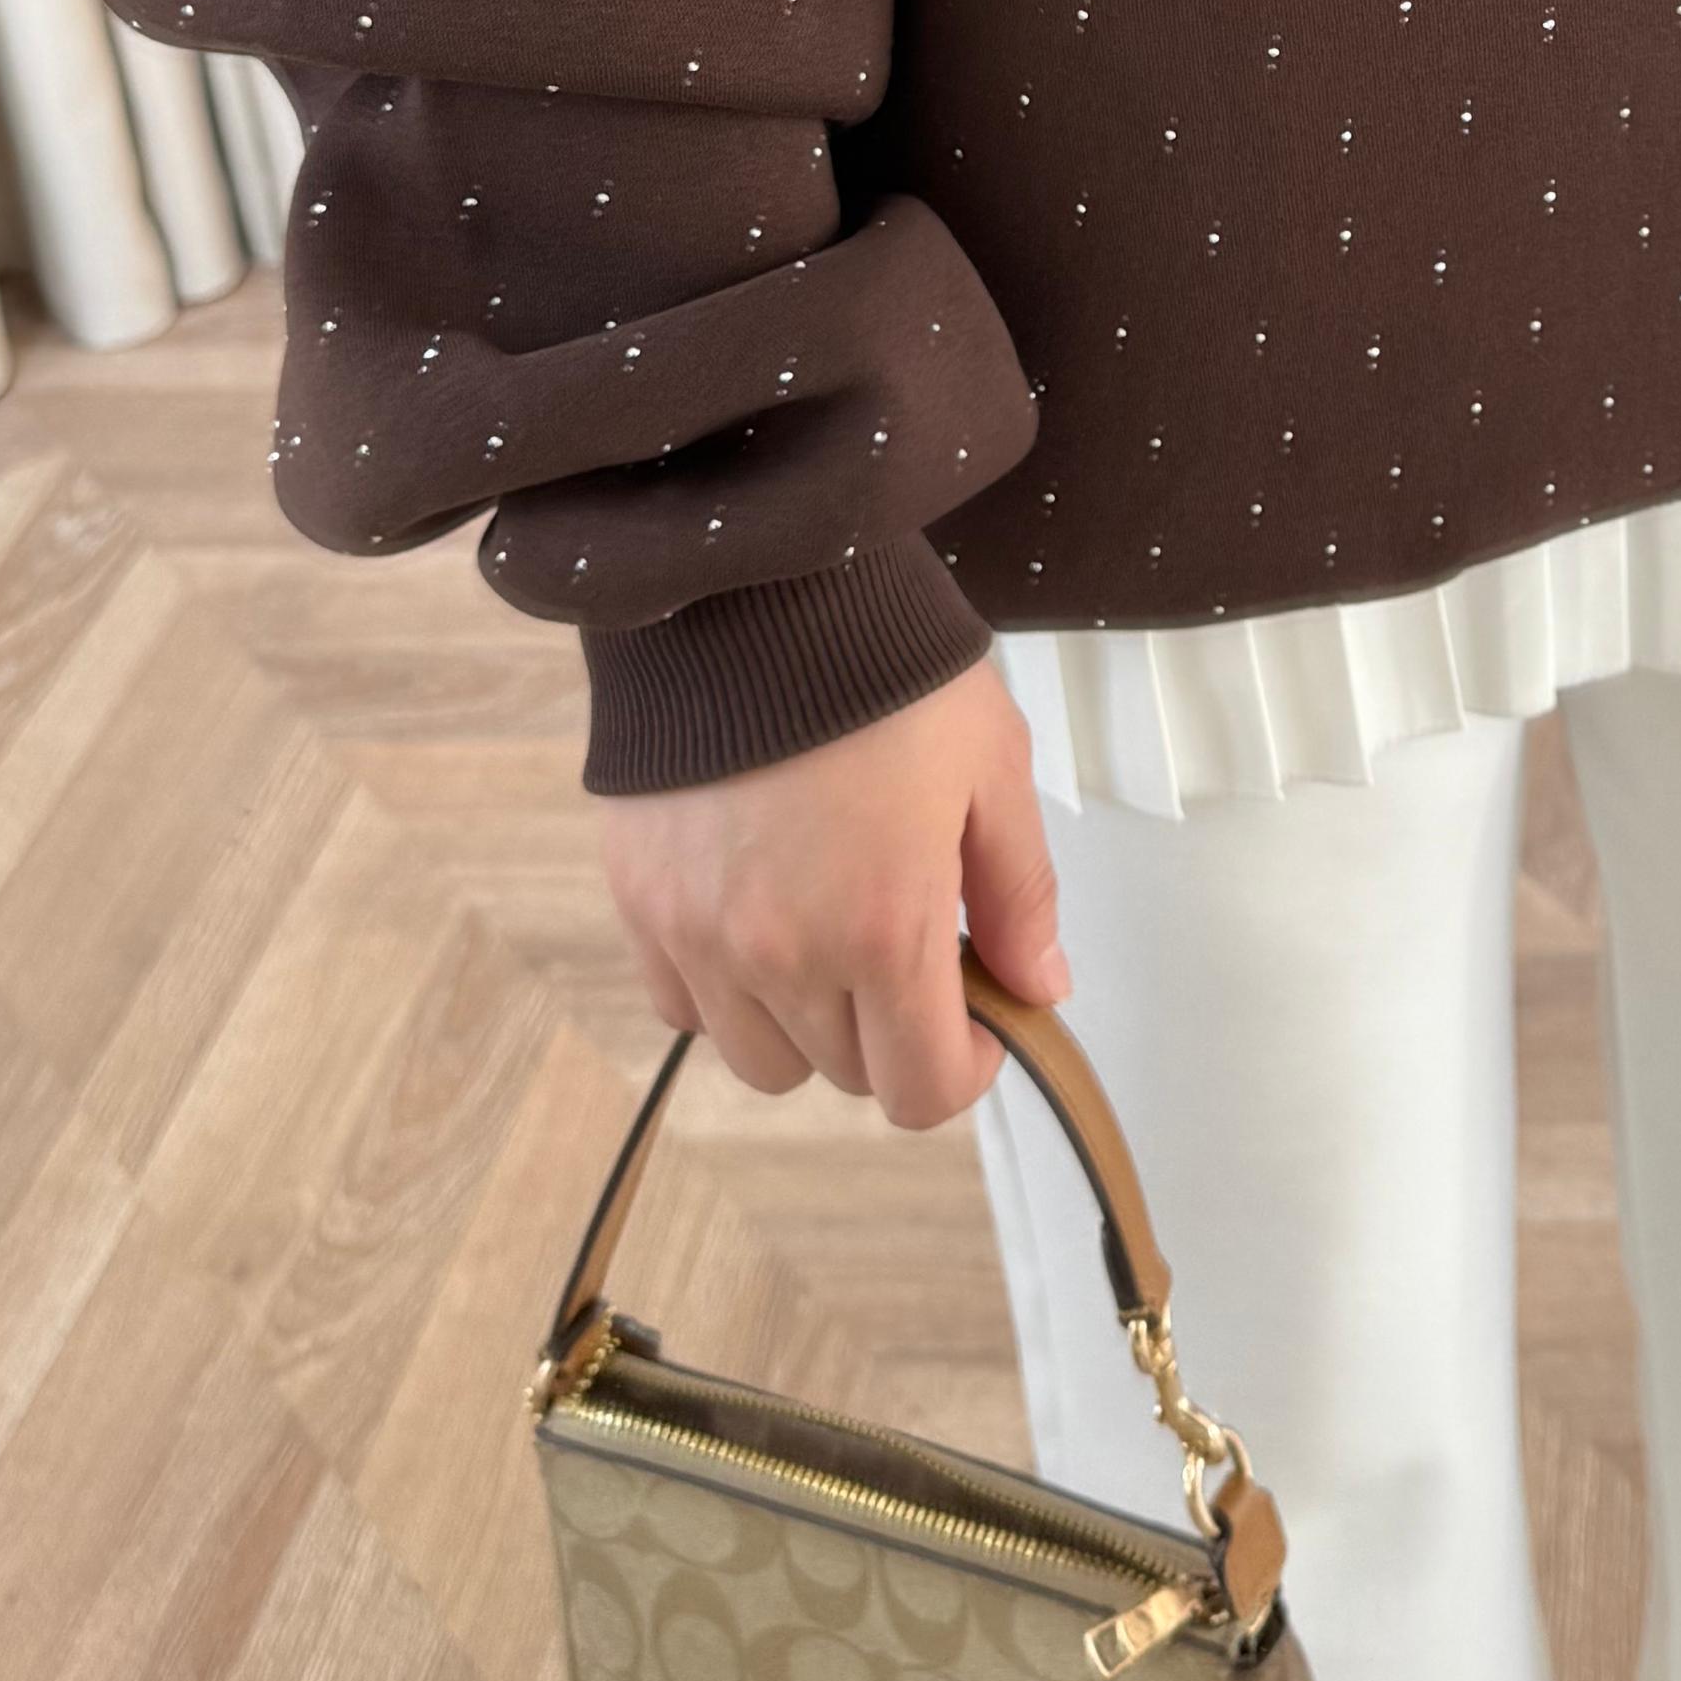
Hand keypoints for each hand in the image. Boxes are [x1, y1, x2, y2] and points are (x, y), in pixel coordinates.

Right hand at [595, 656, 1066, 1127]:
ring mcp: (701, 937)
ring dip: (809, 1027)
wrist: (756, 591)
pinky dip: (726, 993)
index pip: (920, 1090)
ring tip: (834, 940)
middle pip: (847, 1075)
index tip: (978, 1022)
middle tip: (914, 952)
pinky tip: (761, 924)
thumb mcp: (993, 767)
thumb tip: (1038, 989)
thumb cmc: (883, 669)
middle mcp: (784, 954)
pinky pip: (684, 1007)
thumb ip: (1021, 893)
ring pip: (762, 1059)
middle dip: (895, 1033)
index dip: (964, 1069)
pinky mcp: (642, 904)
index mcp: (884, 929)